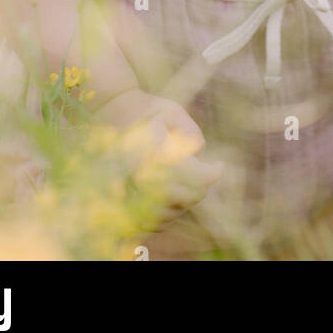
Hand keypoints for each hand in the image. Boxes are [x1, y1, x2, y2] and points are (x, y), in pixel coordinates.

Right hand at [93, 88, 223, 224]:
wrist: (113, 115)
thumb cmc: (147, 111)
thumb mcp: (172, 112)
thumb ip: (190, 134)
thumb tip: (197, 156)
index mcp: (155, 154)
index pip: (195, 176)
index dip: (212, 173)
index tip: (219, 165)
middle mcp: (142, 176)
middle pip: (186, 196)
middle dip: (200, 186)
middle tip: (208, 172)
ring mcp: (132, 192)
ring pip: (171, 212)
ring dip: (186, 200)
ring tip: (190, 182)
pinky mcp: (125, 203)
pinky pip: (154, 221)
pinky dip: (169, 213)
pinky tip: (175, 196)